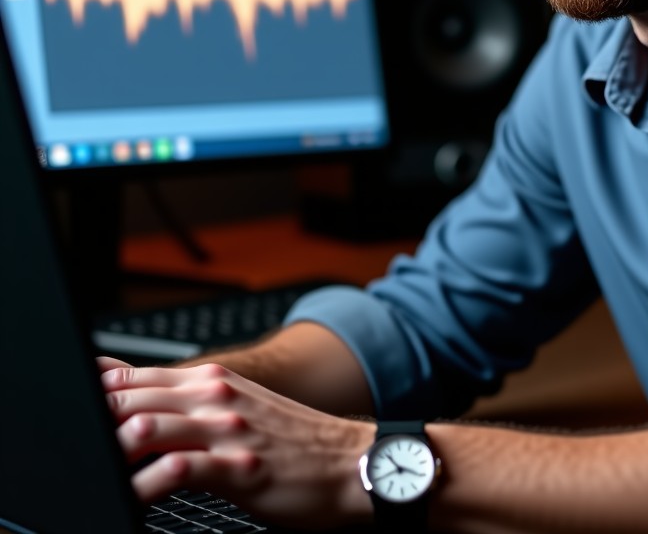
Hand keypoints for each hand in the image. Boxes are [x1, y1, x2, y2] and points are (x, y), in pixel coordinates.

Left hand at [98, 357, 373, 529]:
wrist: (351, 461)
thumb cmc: (292, 441)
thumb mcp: (237, 409)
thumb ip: (186, 403)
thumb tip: (133, 401)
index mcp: (211, 381)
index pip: (132, 376)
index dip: (93, 392)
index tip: (68, 411)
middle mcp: (214, 396)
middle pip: (130, 398)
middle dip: (93, 421)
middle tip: (73, 446)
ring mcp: (226, 430)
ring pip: (145, 427)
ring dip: (111, 450)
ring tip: (94, 472)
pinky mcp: (238, 468)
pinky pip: (175, 472)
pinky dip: (142, 486)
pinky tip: (130, 499)